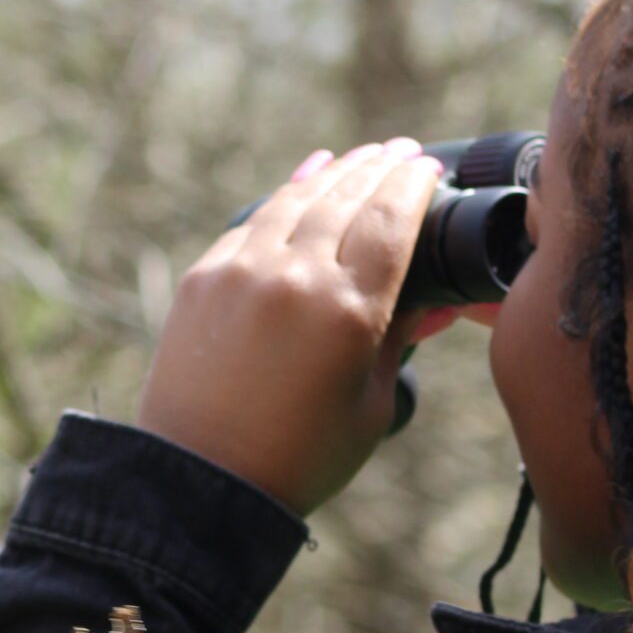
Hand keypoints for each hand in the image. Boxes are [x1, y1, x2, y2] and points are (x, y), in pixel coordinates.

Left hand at [138, 138, 451, 514]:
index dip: (414, 187)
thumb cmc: (301, 458)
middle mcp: (293, 275)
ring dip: (335, 172)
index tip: (430, 168)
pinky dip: (286, 196)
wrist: (200, 481)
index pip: (392, 221)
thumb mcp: (373, 405)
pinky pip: (253, 221)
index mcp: (347, 310)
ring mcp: (242, 270)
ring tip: (362, 156)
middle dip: (380, 168)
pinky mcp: (204, 277)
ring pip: (297, 199)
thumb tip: (432, 300)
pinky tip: (305, 180)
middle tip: (403, 150)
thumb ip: (399, 340)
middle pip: (347, 198)